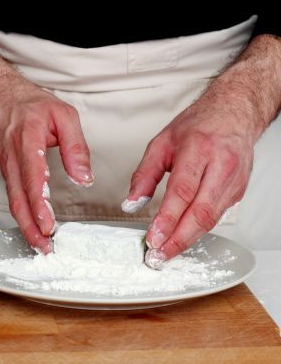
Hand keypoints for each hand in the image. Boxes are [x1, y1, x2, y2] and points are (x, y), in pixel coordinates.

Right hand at [0, 81, 93, 252]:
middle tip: (45, 248)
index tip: (48, 224)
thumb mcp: (63, 114)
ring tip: (41, 246)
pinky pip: (13, 197)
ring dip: (26, 226)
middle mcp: (13, 158)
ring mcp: (6, 167)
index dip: (39, 204)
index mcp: (27, 141)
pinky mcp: (6, 172)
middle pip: (18, 199)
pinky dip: (22, 216)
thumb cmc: (30, 105)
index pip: (32, 178)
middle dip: (30, 227)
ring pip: (13, 202)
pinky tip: (33, 228)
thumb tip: (84, 177)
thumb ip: (75, 146)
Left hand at [126, 100, 255, 267]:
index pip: (182, 192)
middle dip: (178, 239)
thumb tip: (131, 202)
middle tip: (159, 255)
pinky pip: (217, 216)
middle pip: (200, 212)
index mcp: (198, 150)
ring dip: (188, 240)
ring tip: (166, 252)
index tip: (153, 238)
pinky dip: (198, 230)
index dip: (168, 219)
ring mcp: (234, 181)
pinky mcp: (238, 191)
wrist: (234, 113)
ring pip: (211, 219)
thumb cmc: (198, 126)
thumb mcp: (161, 143)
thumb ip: (144, 175)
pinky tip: (183, 238)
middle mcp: (220, 166)